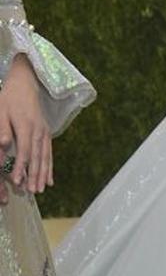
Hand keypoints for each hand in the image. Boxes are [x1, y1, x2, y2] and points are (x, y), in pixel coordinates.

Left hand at [0, 53, 51, 203]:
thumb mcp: (1, 110)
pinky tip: (50, 180)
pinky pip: (50, 153)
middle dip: (35, 175)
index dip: (21, 166)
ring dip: (43, 174)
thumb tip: (3, 144)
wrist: (26, 84)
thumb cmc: (9, 98)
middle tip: (32, 191)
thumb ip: (2, 128)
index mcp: (25, 125)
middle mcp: (38, 130)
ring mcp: (44, 133)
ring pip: (45, 157)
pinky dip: (50, 168)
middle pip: (37, 157)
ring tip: (41, 189)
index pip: (24, 150)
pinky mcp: (46, 134)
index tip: (17, 180)